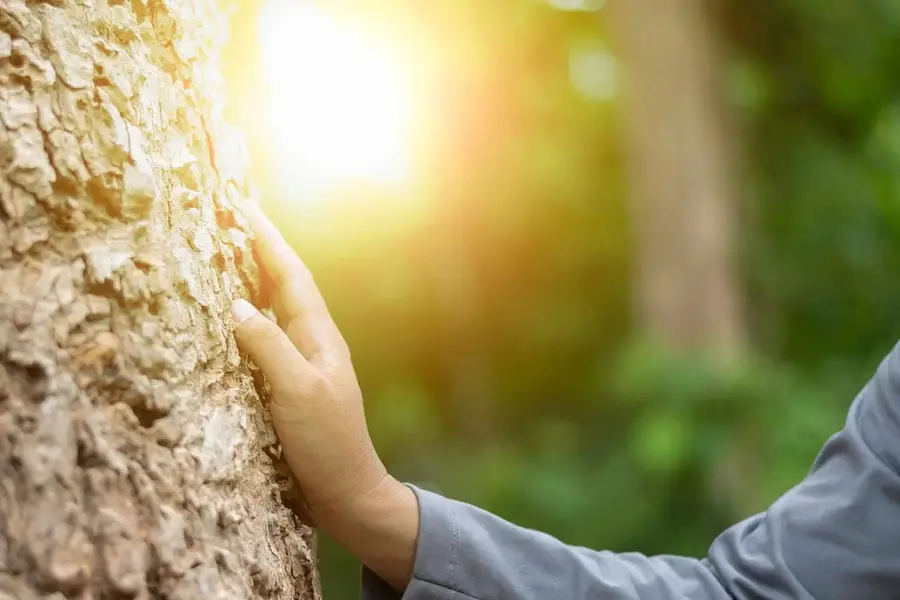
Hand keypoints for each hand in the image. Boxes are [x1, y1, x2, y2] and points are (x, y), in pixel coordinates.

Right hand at [230, 200, 388, 524]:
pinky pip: (264, 340)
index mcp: (319, 337)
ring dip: (252, 281)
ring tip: (225, 256)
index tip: (243, 206)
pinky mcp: (288, 387)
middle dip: (258, 251)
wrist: (348, 492)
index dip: (267, 241)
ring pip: (273, 311)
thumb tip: (235, 305)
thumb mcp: (298, 392)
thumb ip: (269, 347)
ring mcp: (301, 364)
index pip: (291, 277)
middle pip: (283, 286)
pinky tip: (229, 322)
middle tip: (229, 219)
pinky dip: (246, 321)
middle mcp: (311, 343)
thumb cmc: (328, 443)